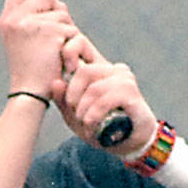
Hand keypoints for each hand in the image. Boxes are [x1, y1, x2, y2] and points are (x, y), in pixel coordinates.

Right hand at [0, 0, 74, 100]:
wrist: (31, 93)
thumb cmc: (29, 70)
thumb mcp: (20, 40)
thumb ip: (30, 18)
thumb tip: (53, 0)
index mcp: (7, 19)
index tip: (45, 3)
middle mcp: (17, 18)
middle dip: (56, 10)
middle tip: (55, 32)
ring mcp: (34, 24)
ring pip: (62, 12)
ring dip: (65, 30)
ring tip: (55, 51)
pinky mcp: (52, 33)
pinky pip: (71, 29)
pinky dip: (72, 44)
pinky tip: (63, 59)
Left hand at [58, 32, 158, 157]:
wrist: (132, 144)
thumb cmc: (103, 128)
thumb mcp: (76, 117)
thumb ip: (64, 101)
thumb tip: (56, 83)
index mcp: (98, 69)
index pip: (81, 44)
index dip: (68, 52)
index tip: (65, 72)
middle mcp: (113, 70)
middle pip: (84, 71)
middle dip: (73, 96)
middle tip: (74, 112)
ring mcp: (124, 80)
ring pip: (94, 88)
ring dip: (84, 110)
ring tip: (85, 123)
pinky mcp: (132, 93)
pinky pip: (105, 99)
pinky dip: (94, 114)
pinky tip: (92, 124)